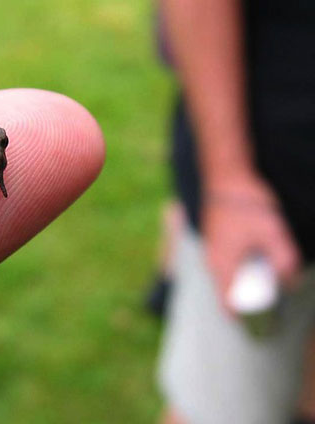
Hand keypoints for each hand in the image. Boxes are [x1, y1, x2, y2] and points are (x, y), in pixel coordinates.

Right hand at [202, 174, 299, 308]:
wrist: (226, 179)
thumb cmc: (246, 206)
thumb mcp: (273, 233)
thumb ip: (283, 261)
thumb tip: (290, 283)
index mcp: (223, 267)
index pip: (228, 305)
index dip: (244, 317)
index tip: (263, 323)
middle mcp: (213, 262)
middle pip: (228, 293)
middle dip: (248, 301)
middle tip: (271, 301)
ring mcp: (211, 250)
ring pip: (227, 278)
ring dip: (245, 283)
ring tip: (266, 279)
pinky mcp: (215, 240)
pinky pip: (225, 265)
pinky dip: (239, 270)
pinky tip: (255, 259)